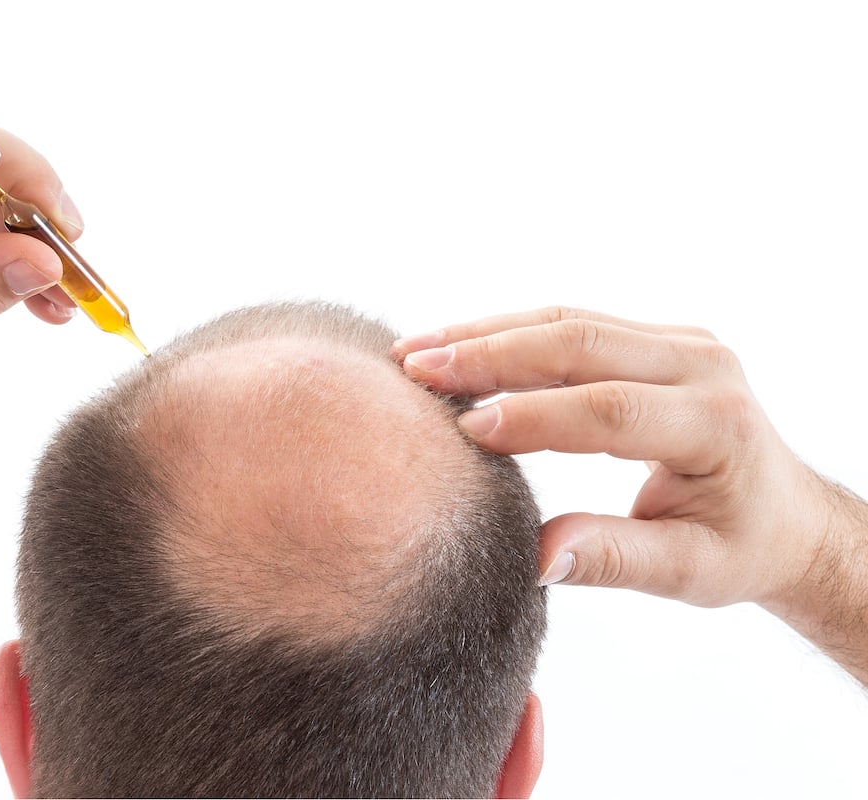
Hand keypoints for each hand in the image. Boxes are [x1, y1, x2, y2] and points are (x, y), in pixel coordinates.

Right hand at [393, 307, 867, 679]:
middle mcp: (702, 365)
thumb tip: (537, 557)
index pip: (610, 410)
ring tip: (416, 350)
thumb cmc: (739, 548)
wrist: (786, 512)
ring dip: (487, 333)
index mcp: (716, 425)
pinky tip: (456, 344)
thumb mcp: (689, 572)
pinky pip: (572, 321)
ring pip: (568, 320)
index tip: (464, 429)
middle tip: (416, 368)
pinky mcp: (654, 336)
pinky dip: (508, 332)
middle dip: (491, 354)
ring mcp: (679, 341)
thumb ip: (614, 559)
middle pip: (581, 343)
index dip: (532, 417)